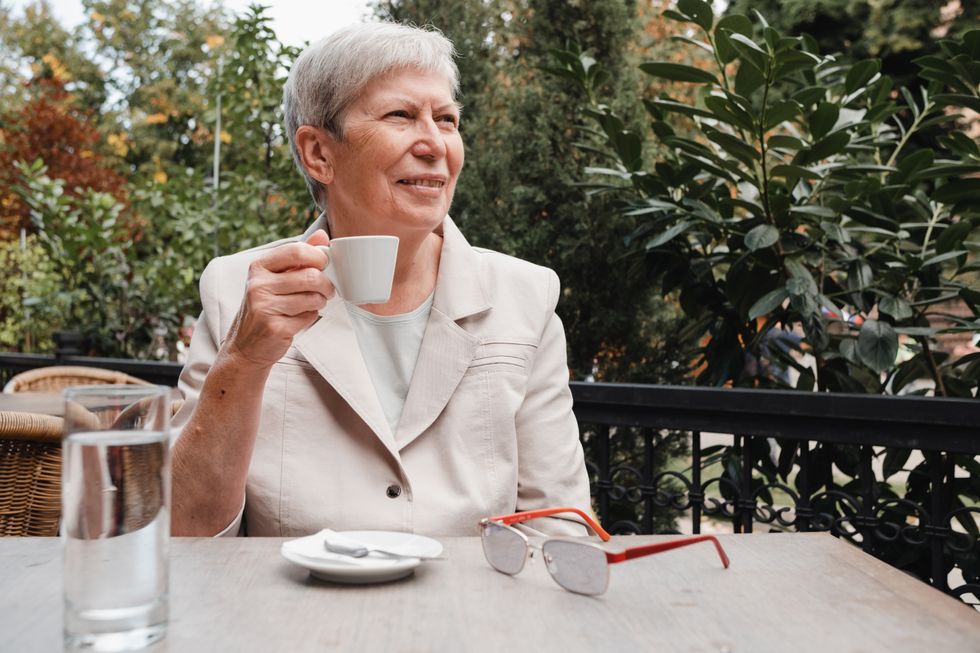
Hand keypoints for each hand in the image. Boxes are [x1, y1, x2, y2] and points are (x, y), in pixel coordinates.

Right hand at [222, 229, 333, 368]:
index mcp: (259, 267)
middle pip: (310, 276)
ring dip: (319, 302)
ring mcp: (264, 307)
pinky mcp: (274, 327)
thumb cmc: (264, 307)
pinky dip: (310, 317)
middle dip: (326, 284)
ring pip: (313, 298)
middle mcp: (258, 285)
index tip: (324, 265)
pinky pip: (308, 317)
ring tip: (312, 304)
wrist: (245, 346)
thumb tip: (322, 235)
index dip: (318, 257)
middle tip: (327, 290)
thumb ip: (298, 256)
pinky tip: (299, 318)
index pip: (296, 251)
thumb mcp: (275, 277)